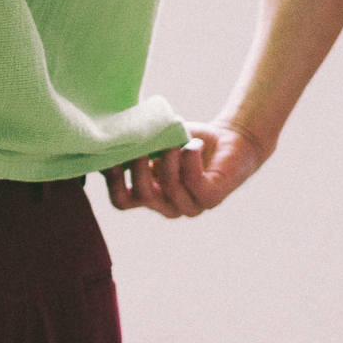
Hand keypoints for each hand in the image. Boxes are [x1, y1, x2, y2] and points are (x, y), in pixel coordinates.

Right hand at [102, 120, 268, 218]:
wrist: (233, 139)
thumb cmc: (190, 140)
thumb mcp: (157, 143)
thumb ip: (136, 145)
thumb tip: (109, 136)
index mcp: (151, 196)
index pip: (122, 201)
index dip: (113, 180)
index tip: (112, 153)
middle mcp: (168, 206)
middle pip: (141, 195)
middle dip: (138, 167)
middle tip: (143, 143)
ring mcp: (191, 206)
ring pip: (168, 185)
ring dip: (169, 157)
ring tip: (176, 140)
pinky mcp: (212, 198)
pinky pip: (193, 180)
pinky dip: (190, 158)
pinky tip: (193, 144)